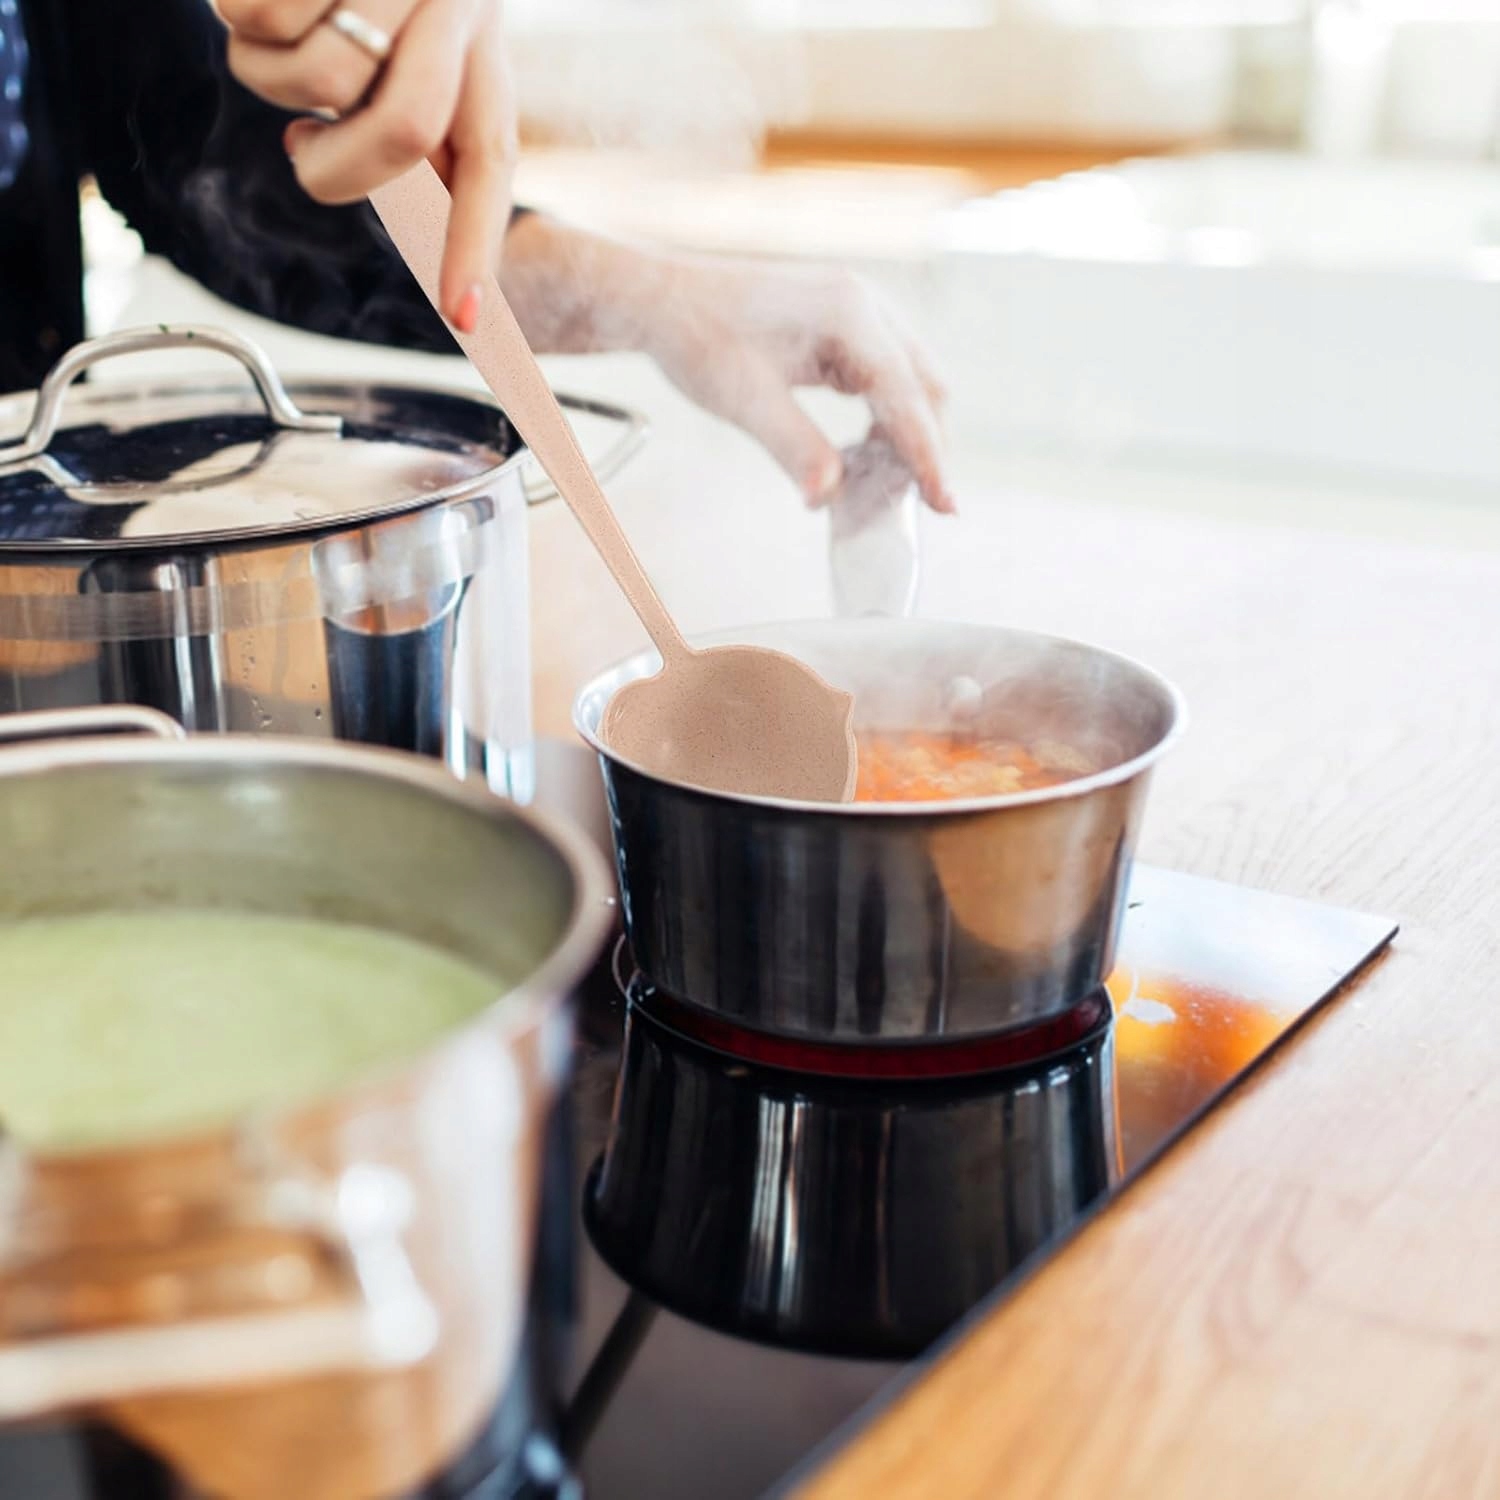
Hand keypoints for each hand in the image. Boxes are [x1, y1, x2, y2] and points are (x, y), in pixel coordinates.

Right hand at [217, 0, 515, 331]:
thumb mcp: (412, 34)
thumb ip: (408, 115)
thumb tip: (362, 187)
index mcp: (480, 46)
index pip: (489, 155)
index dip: (473, 240)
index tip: (464, 318)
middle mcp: (457, 5)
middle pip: (404, 129)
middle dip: (340, 169)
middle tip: (305, 150)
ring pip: (318, 77)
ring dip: (273, 76)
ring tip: (281, 29)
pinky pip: (257, 16)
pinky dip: (239, 12)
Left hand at [650, 258, 951, 513]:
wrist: (659, 301)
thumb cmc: (696, 338)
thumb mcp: (744, 400)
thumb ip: (795, 447)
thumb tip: (829, 496)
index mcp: (848, 312)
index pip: (906, 395)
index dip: (928, 455)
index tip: (945, 503)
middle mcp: (863, 305)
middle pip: (924, 386)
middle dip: (928, 446)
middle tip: (928, 505)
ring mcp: (855, 313)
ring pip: (909, 382)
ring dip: (908, 433)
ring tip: (895, 487)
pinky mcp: (841, 329)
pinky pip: (882, 378)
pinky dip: (884, 419)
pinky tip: (866, 454)